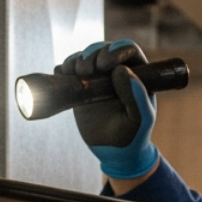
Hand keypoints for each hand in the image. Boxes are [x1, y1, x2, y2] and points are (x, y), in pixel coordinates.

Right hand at [56, 39, 159, 179]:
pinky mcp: (80, 85)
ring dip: (77, 60)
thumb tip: (121, 69)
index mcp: (137, 75)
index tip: (105, 65)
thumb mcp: (139, 119)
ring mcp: (98, 77)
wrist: (113, 152)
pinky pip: (69, 69)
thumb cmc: (132, 136)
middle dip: (93, 54)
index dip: (116, 51)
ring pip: (85, 56)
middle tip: (87, 71)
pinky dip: (64, 68)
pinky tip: (63, 74)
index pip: (128, 50)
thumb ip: (135, 96)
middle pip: (103, 49)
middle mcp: (117, 71)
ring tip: (76, 73)